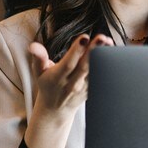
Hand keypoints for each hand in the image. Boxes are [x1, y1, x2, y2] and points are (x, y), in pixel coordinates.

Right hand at [22, 33, 112, 147]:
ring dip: (104, 58)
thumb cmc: (47, 84)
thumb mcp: (38, 72)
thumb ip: (38, 58)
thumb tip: (33, 46)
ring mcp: (84, 88)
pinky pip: (102, 78)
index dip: (77, 51)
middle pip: (85, 66)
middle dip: (94, 52)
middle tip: (103, 37)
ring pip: (96, 72)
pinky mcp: (92, 90)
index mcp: (58, 77)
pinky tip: (115, 53)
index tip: (84, 38)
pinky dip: (109, 67)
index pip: (69, 63)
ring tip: (109, 43)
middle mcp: (73, 83)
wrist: (56, 109)